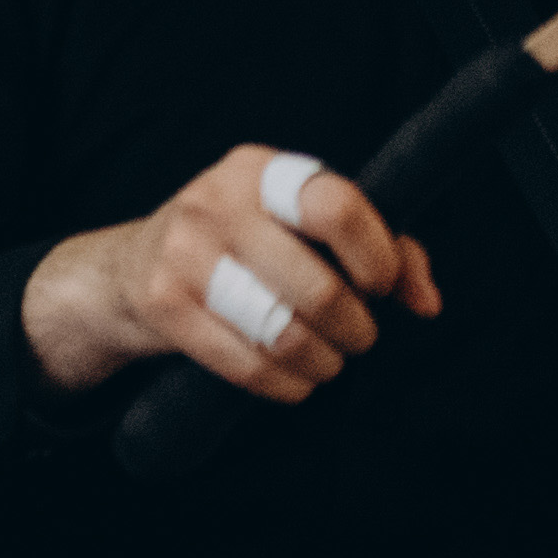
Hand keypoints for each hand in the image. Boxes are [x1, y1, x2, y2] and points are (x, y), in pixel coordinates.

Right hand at [22, 144, 442, 397]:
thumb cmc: (247, 245)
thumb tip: (426, 301)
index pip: (335, 206)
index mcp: (258, 171)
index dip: (375, 256)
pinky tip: (293, 378)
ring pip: (286, 334)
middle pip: (319, 288)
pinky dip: (288, 386)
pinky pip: (250, 367)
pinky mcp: (164, 305)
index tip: (380, 285)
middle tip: (357, 335)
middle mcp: (215, 203)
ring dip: (325, 362)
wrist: (131, 268)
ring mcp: (183, 254)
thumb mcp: (303, 224)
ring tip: (327, 359)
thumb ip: (382, 247)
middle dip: (357, 329)